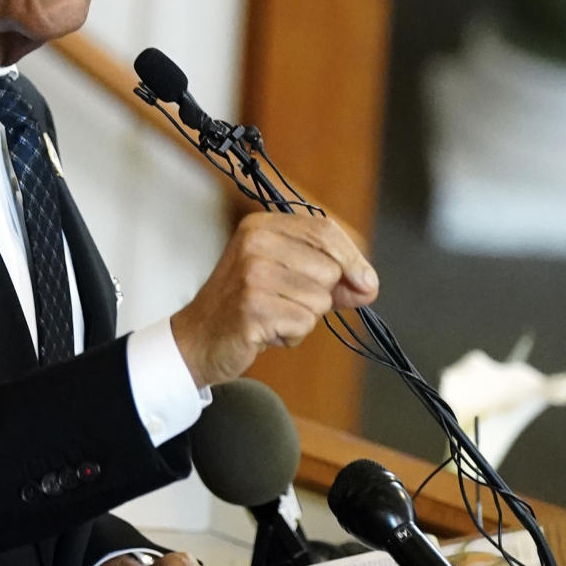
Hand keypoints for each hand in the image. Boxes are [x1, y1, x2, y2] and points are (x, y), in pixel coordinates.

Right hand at [170, 212, 377, 388]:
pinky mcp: (252, 308)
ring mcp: (252, 275)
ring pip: (320, 300)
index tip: (367, 283)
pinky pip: (304, 323)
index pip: (325, 231)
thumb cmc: (244, 305)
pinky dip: (291, 335)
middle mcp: (255, 244)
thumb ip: (329, 276)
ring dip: (303, 318)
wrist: (197, 339)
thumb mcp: (284, 276)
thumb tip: (368, 285)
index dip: (353, 258)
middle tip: (285, 303)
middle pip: (329, 268)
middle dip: (320, 296)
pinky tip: (265, 332)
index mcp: (261, 226)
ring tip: (271, 317)